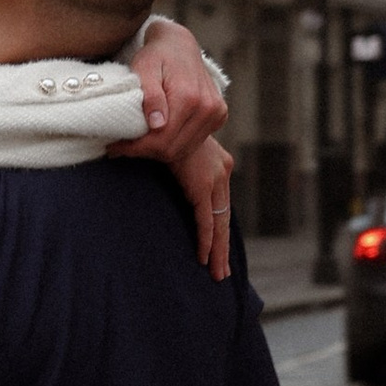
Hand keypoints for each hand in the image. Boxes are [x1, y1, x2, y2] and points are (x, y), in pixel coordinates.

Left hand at [121, 18, 226, 169]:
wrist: (179, 45)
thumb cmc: (156, 56)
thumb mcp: (145, 69)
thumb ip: (151, 95)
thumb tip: (157, 125)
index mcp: (189, 97)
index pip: (161, 139)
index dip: (136, 148)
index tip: (114, 147)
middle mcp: (208, 107)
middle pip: (172, 149)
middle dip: (145, 152)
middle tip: (122, 146)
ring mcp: (216, 113)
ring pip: (183, 151)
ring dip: (159, 151)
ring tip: (138, 142)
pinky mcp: (219, 116)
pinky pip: (194, 143)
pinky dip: (174, 145)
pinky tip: (158, 136)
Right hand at [172, 131, 233, 278]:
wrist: (163, 112)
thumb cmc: (162, 127)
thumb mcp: (171, 147)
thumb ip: (175, 163)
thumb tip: (168, 175)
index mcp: (217, 164)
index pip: (220, 203)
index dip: (218, 227)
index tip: (216, 248)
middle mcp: (221, 171)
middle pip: (223, 218)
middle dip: (222, 247)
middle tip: (221, 273)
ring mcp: (215, 178)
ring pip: (219, 223)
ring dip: (217, 250)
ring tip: (216, 273)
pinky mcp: (202, 186)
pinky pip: (206, 220)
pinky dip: (206, 240)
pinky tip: (204, 258)